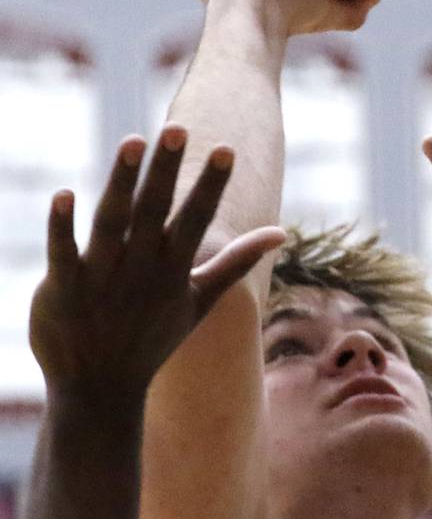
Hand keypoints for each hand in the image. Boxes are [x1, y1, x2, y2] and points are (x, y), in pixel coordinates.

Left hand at [29, 124, 285, 397]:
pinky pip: (62, 253)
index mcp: (174, 269)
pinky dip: (62, 226)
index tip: (226, 149)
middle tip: (176, 128)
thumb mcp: (200, 299)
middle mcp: (141, 269)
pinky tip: (64, 194)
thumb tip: (282, 232)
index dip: (211, 184)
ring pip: (112, 222)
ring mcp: (101, 278)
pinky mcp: (63, 289)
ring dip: (121, 182)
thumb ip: (237, 261)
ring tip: (133, 141)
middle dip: (166, 170)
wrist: (100, 390)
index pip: (196, 219)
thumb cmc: (154, 338)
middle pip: (154, 211)